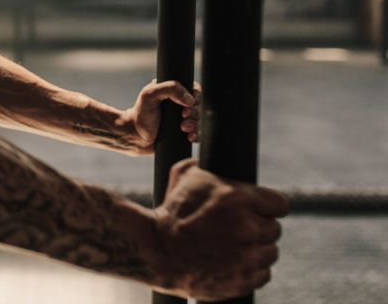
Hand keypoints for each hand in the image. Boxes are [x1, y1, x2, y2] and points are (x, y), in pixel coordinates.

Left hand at [123, 80, 200, 153]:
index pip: (193, 89)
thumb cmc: (141, 114)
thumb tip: (190, 99)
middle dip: (194, 112)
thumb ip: (169, 89)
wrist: (136, 137)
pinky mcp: (183, 133)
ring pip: (199, 120)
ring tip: (183, 128)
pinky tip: (189, 137)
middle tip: (183, 117)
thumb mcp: (150, 95)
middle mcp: (179, 104)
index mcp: (172, 92)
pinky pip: (197, 133)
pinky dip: (196, 135)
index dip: (196, 96)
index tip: (188, 104)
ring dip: (195, 124)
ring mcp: (182, 119)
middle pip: (198, 106)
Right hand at [149, 159, 289, 300]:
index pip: (280, 204)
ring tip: (235, 246)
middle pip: (275, 229)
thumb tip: (206, 159)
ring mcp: (247, 257)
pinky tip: (233, 262)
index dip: (269, 206)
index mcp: (240, 199)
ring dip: (257, 250)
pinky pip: (263, 274)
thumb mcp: (183, 177)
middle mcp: (248, 227)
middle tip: (239, 228)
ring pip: (270, 253)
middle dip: (258, 227)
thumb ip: (201, 165)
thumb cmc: (170, 212)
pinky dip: (251, 270)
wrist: (157, 250)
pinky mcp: (243, 280)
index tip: (261, 209)